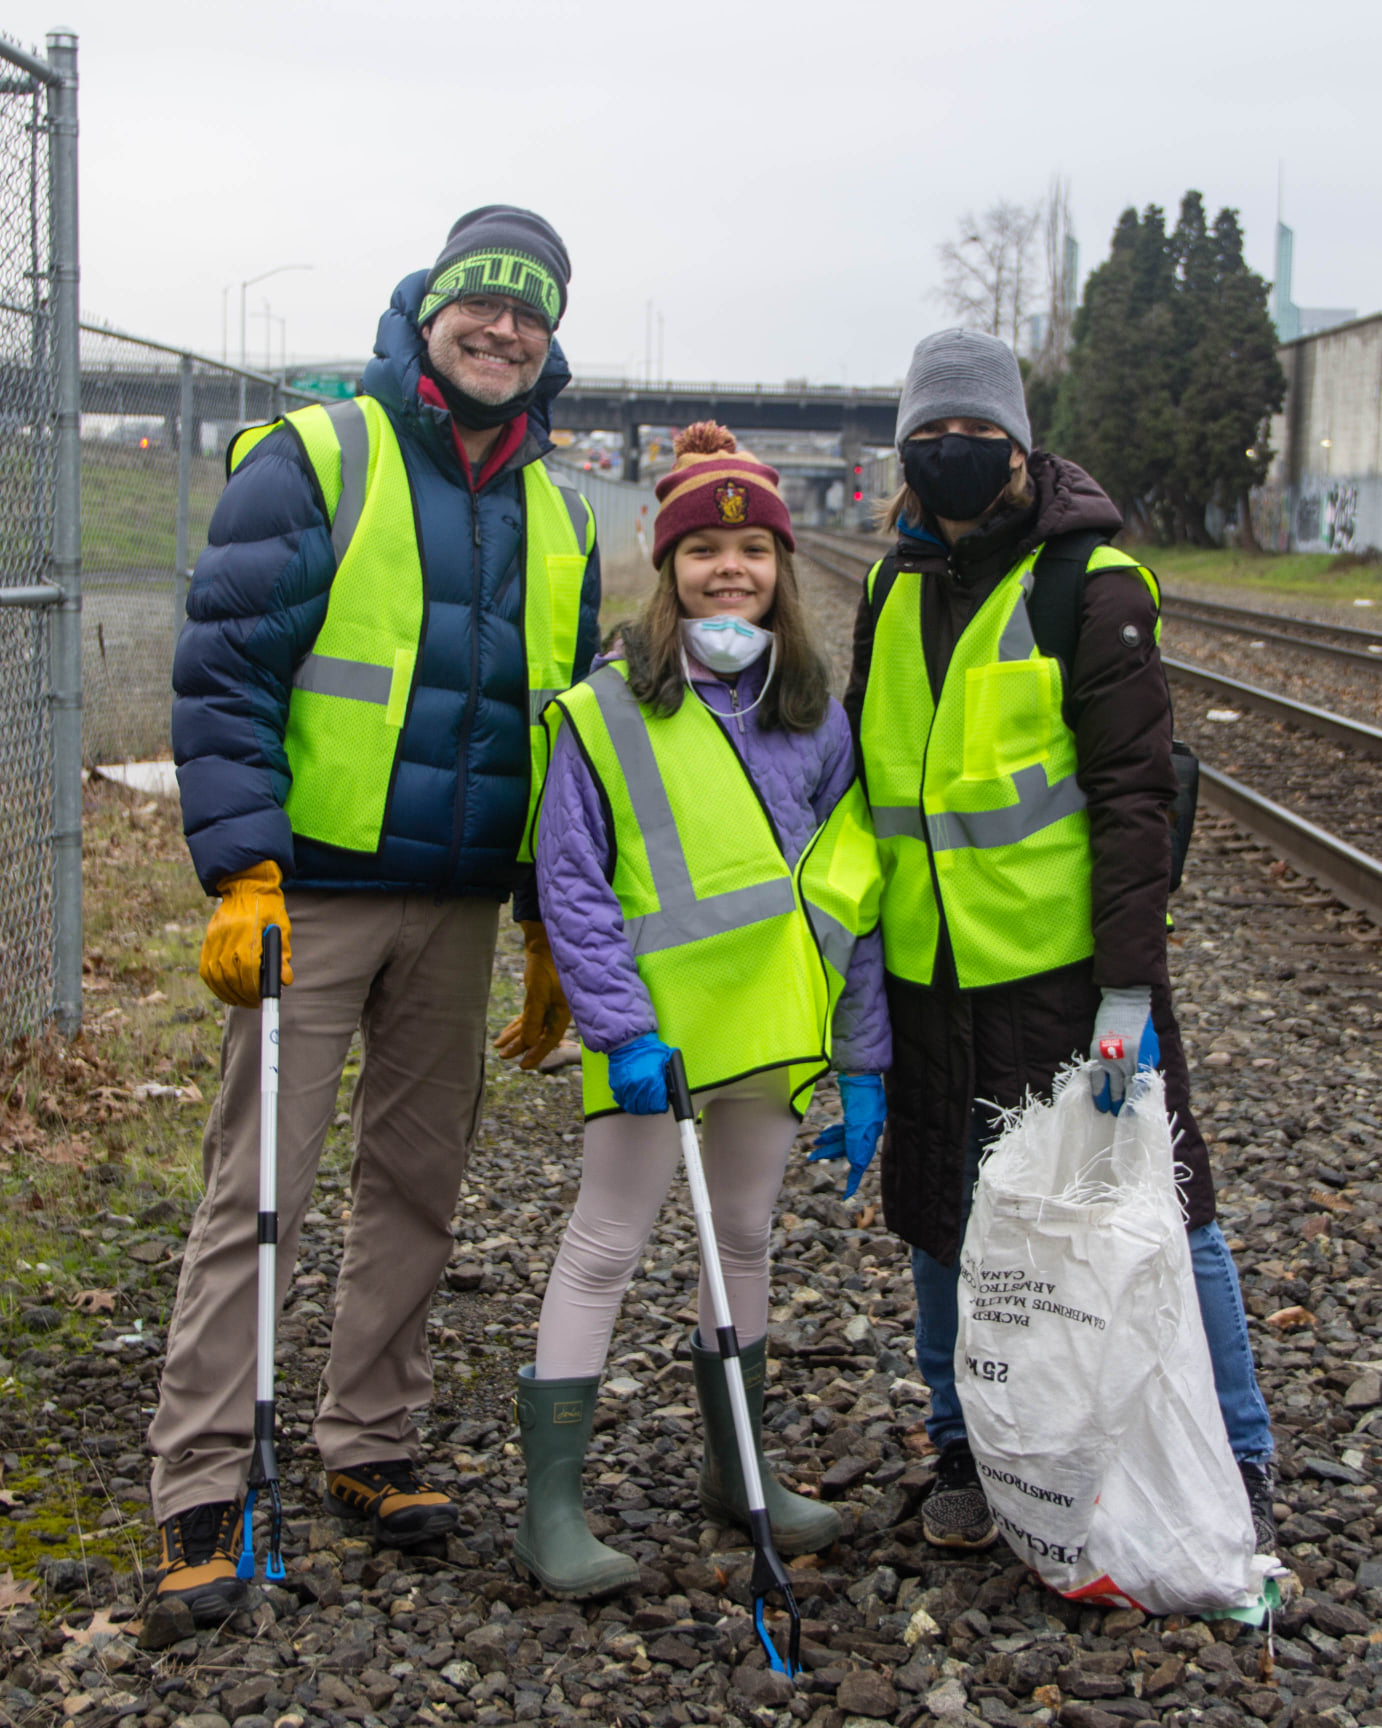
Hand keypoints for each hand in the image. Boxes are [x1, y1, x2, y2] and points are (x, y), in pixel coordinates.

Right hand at [199, 861, 293, 1008]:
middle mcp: (228, 934)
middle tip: (252, 1003)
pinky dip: (214, 984)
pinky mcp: (207, 940)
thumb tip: (285, 981)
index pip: (247, 967)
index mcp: (248, 930)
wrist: (246, 888)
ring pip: (214, 974)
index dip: (253, 987)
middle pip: (229, 974)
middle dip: (241, 994)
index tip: (260, 998)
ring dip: (227, 992)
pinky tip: (225, 991)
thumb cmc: (269, 910)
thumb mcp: (281, 929)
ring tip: (240, 1000)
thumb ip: (282, 955)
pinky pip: (205, 968)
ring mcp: (214, 937)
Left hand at [494, 920, 570, 1069]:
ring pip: (530, 1027)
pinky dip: (515, 1026)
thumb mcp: (537, 993)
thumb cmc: (545, 966)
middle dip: (521, 1047)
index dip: (537, 1054)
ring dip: (515, 1037)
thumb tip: (527, 1043)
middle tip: (504, 1057)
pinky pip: (527, 1018)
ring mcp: (548, 1005)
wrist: (544, 944)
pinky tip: (504, 1035)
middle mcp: (557, 1011)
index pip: (550, 1039)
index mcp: (563, 1012)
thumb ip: (533, 1018)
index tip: (523, 1066)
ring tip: (499, 1047)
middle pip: (538, 1035)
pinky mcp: (539, 999)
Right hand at [607, 1032, 672, 1114]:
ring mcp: (625, 1086)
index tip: (663, 1104)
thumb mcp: (666, 1061)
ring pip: (633, 1107)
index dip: (662, 1105)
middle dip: (652, 1107)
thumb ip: (669, 1078)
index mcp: (652, 1078)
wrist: (629, 1041)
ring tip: (644, 1103)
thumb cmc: (649, 1049)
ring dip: (640, 1107)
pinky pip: (623, 1101)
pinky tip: (633, 1097)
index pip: (659, 1104)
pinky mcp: (616, 1086)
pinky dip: (628, 1101)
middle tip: (654, 1103)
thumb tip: (672, 1092)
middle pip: (646, 1108)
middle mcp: (638, 1084)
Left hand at [808, 1072, 886, 1199]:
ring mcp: (859, 1124)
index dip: (854, 1180)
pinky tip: (822, 1136)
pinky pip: (842, 1131)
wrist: (862, 1074)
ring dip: (827, 1144)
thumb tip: (856, 1164)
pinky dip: (832, 1134)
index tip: (847, 1195)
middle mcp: (865, 1132)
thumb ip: (856, 1143)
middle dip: (829, 1154)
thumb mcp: (858, 1121)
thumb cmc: (862, 1096)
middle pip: (847, 1150)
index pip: (860, 1163)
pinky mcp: (853, 1116)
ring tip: (813, 1147)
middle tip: (810, 1158)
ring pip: (842, 1140)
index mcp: (869, 1136)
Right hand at [1090, 986, 1159, 1113]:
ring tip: (1109, 1112)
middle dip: (1122, 1106)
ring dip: (1109, 1101)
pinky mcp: (1097, 1052)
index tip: (1133, 1117)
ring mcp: (1109, 1057)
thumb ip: (1147, 1067)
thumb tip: (1142, 1088)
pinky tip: (1098, 1099)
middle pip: (1124, 1091)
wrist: (1126, 1001)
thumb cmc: (1143, 1025)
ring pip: (1109, 1087)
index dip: (1135, 1105)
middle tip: (1121, 1118)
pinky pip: (1096, 1076)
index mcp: (1143, 1060)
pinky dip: (1097, 1090)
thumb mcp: (1152, 1047)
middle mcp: (1126, 1061)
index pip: (1139, 1090)